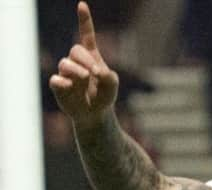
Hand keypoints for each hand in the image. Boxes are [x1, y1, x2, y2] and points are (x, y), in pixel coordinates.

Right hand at [49, 2, 118, 127]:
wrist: (95, 114)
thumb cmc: (104, 96)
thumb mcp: (113, 84)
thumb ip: (109, 76)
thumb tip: (96, 71)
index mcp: (91, 57)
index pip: (86, 35)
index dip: (84, 20)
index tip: (82, 5)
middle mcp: (77, 62)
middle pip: (75, 50)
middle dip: (85, 59)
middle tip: (94, 72)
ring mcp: (66, 73)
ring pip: (65, 63)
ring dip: (77, 70)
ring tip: (85, 78)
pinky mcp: (59, 86)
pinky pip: (56, 79)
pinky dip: (63, 82)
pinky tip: (70, 86)